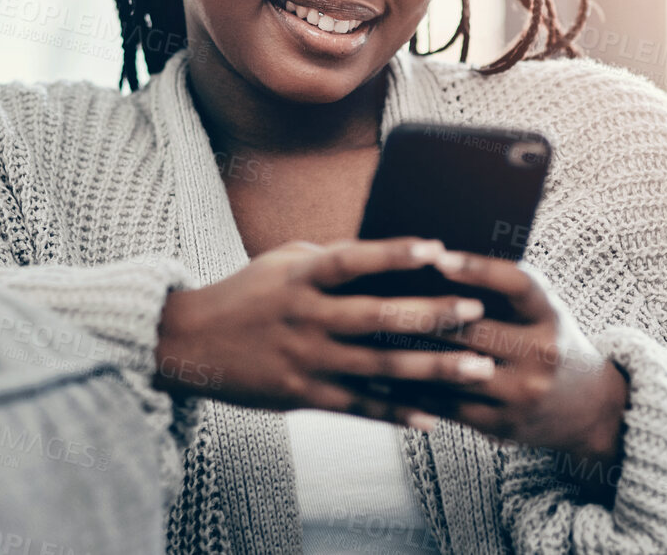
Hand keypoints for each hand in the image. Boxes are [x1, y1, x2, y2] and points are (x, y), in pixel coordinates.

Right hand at [153, 237, 497, 428]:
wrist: (187, 344)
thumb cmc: (247, 294)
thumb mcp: (282, 264)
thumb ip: (332, 259)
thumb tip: (390, 253)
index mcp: (301, 278)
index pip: (352, 261)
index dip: (394, 254)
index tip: (438, 248)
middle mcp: (306, 318)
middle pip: (377, 318)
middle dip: (432, 315)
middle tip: (478, 312)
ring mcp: (306, 360)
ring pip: (379, 368)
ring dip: (433, 370)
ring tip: (479, 368)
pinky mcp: (303, 396)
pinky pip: (358, 408)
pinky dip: (397, 414)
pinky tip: (434, 418)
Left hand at [403, 252, 630, 476]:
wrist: (590, 409)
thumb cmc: (551, 343)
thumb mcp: (545, 312)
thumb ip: (506, 292)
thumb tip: (439, 264)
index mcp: (551, 316)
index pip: (518, 284)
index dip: (478, 269)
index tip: (439, 256)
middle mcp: (542, 354)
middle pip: (476, 330)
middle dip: (427, 315)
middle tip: (381, 297)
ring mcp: (523, 393)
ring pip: (455, 370)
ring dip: (411, 355)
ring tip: (373, 337)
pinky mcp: (503, 425)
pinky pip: (449, 405)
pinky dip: (415, 390)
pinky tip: (387, 376)